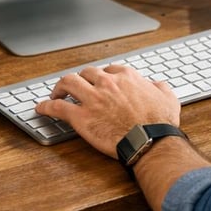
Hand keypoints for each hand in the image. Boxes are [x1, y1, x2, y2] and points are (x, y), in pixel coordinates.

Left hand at [36, 65, 181, 157]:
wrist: (150, 141)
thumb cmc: (159, 123)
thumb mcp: (168, 98)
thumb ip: (161, 87)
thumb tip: (157, 85)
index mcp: (126, 76)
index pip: (108, 69)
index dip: (102, 77)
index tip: (99, 83)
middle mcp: (107, 83)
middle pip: (86, 73)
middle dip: (80, 79)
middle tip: (76, 87)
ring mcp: (92, 98)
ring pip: (68, 82)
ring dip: (60, 86)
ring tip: (56, 93)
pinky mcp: (81, 117)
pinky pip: (58, 108)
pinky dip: (47, 106)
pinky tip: (41, 109)